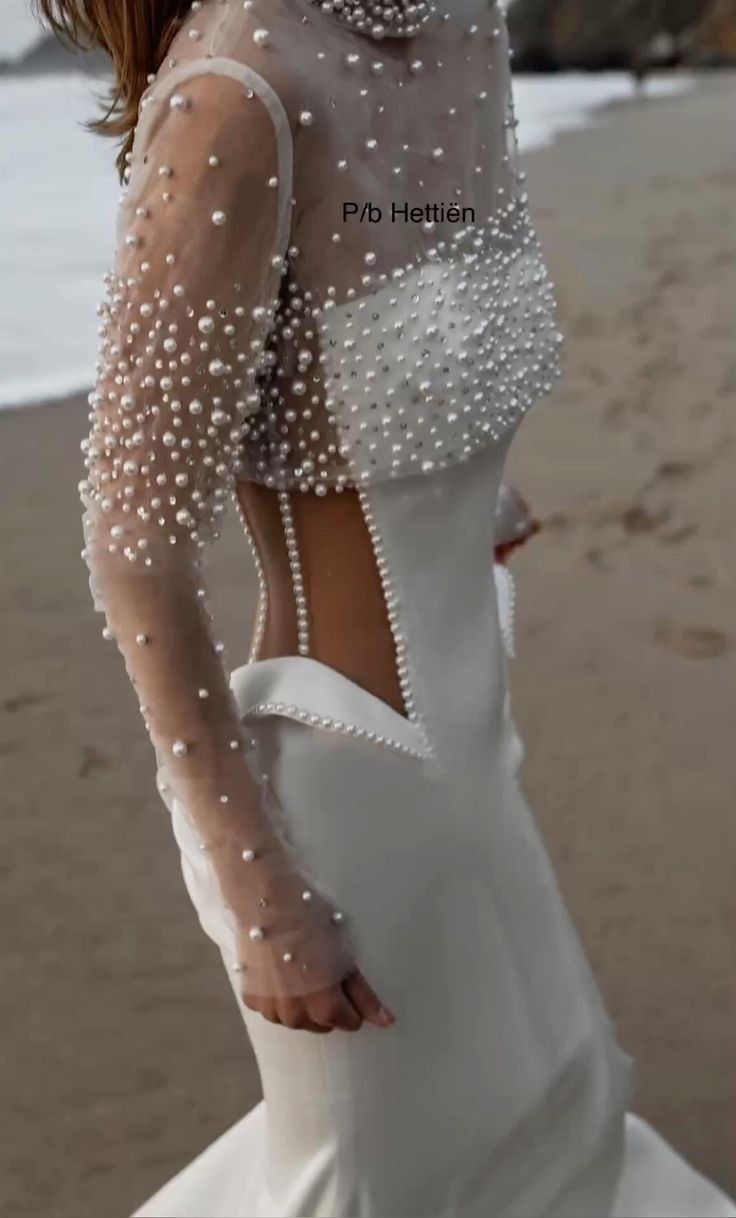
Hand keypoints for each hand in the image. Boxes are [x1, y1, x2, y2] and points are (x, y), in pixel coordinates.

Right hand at [225, 861, 395, 1032]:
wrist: (269, 904)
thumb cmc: (313, 925)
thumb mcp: (344, 957)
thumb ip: (364, 995)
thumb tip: (387, 1022)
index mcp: (325, 1009)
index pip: (349, 1022)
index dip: (351, 1001)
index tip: (343, 978)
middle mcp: (296, 1018)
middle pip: (322, 1023)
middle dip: (325, 1004)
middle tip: (320, 969)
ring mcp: (271, 1010)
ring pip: (296, 1019)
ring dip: (301, 1003)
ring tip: (299, 969)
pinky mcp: (251, 999)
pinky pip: (272, 1008)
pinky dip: (278, 996)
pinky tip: (279, 971)